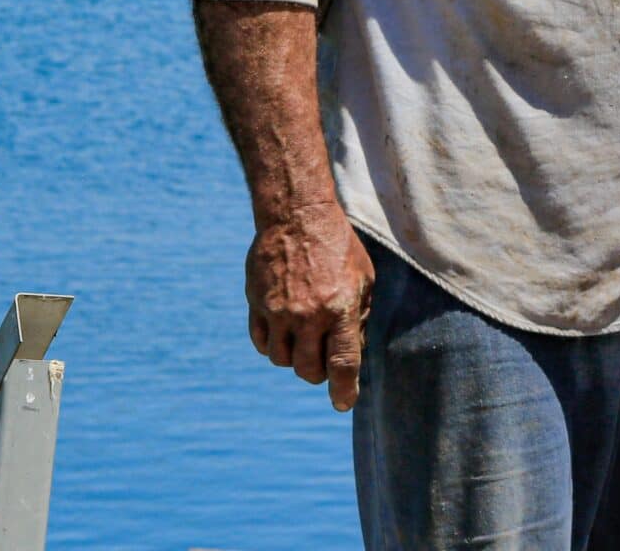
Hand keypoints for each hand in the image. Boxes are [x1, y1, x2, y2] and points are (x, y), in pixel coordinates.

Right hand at [245, 201, 374, 411]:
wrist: (296, 216)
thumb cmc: (337, 246)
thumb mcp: (363, 278)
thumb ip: (360, 316)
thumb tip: (354, 349)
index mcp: (340, 308)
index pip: (342, 362)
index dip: (343, 389)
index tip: (343, 403)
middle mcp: (308, 314)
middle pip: (308, 369)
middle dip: (319, 372)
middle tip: (324, 360)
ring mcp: (278, 311)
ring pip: (282, 361)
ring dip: (295, 359)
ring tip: (304, 340)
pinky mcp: (257, 304)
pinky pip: (262, 343)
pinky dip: (273, 346)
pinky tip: (284, 333)